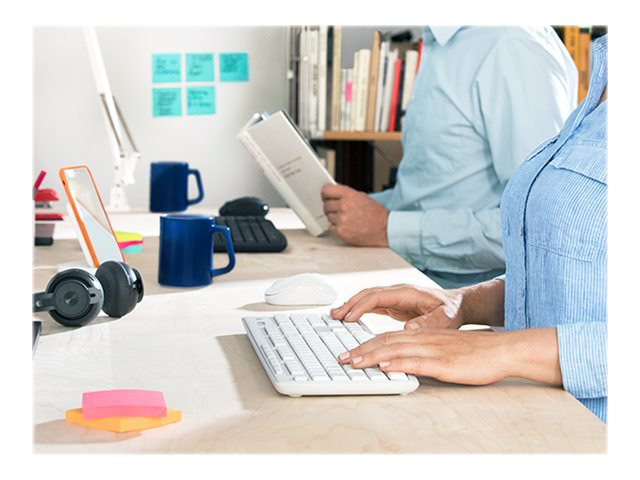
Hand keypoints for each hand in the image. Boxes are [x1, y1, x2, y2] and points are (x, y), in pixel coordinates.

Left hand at [321, 184, 388, 246]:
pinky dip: (336, 228)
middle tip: (340, 211)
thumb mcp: (362, 197)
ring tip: (347, 219)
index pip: (326, 190)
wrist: (385, 229)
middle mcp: (344, 206)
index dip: (325, 194)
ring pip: (328, 217)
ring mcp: (342, 219)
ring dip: (335, 218)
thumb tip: (333, 192)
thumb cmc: (376, 214)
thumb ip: (346, 194)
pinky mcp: (341, 232)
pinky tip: (347, 226)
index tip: (326, 196)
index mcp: (349, 195)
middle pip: (325, 205)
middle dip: (331, 207)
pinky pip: (330, 228)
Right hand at [330, 284, 465, 329]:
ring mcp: (394, 297)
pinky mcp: (392, 305)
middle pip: (368, 295)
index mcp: (407, 293)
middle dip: (350, 304)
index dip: (362, 306)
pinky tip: (348, 317)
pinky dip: (358, 309)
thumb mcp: (444, 319)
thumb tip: (409, 328)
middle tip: (334, 316)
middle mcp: (397, 292)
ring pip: (366, 298)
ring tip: (335, 316)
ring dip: (351, 306)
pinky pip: (371, 305)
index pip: (378, 296)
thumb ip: (428, 323)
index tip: (349, 317)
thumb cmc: (450, 311)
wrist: (456, 305)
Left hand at [337, 327, 561, 386]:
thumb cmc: (475, 353)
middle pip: (386, 342)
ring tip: (353, 362)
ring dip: (371, 356)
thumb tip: (400, 362)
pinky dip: (398, 363)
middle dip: (361, 350)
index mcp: (423, 336)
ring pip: (396, 350)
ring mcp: (433, 350)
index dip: (366, 344)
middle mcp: (424, 340)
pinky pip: (416, 361)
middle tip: (342, 359)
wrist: (502, 350)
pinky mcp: (444, 363)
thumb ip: (423, 353)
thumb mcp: (444, 350)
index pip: (388, 338)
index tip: (349, 352)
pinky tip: (384, 365)